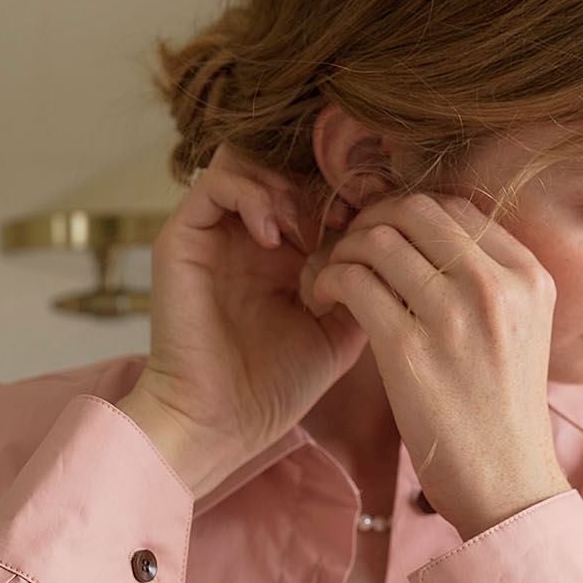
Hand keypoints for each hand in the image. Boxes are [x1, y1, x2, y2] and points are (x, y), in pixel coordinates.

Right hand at [120, 147, 366, 495]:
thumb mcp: (342, 328)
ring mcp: (213, 232)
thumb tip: (400, 236)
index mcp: (285, 250)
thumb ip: (366, 280)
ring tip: (310, 229)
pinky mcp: (182, 237)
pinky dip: (253, 197)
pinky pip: (216, 183)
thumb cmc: (278, 385)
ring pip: (250, 160)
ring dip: (290, 186)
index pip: (316, 184)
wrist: (222, 422)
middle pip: (286, 162)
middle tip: (350, 210)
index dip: (350, 187)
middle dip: (324, 178)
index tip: (378, 212)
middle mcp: (246, 233)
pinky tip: (276, 238)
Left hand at [305, 192, 570, 540]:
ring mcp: (454, 315)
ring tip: (330, 279)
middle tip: (348, 253)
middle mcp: (497, 285)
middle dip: (370, 221)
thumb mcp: (519, 332)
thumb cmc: (500, 414)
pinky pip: (353, 282)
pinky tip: (322, 301)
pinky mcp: (410, 350)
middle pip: (414, 210)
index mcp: (527, 275)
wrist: (507, 484)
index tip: (381, 238)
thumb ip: (488, 283)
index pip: (456, 206)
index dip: (406, 213)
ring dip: (342, 251)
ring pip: (377, 239)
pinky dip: (327, 280)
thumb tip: (431, 242)